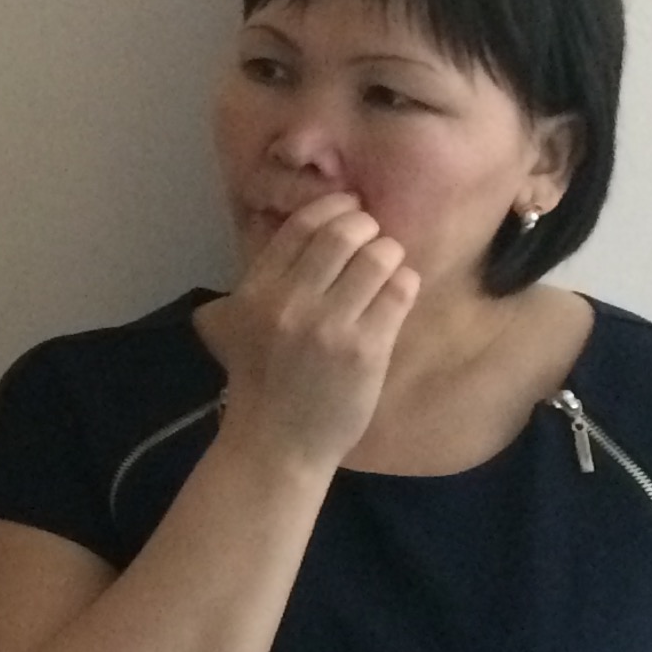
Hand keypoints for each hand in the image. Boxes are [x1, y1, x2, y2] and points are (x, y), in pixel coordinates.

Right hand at [199, 192, 417, 471]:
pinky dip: (404, 284)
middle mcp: (290, 302)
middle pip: (344, 232)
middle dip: (367, 228)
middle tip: (372, 243)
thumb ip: (275, 277)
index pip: (303, 225)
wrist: (276, 444)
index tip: (351, 212)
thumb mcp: (246, 321)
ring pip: (379, 256)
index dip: (335, 207)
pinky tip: (396, 297)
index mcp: (256, 290)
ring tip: (386, 272)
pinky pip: (400, 290)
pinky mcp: (365, 349)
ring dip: (390, 256)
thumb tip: (325, 223)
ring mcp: (329, 326)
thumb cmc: (263, 380)